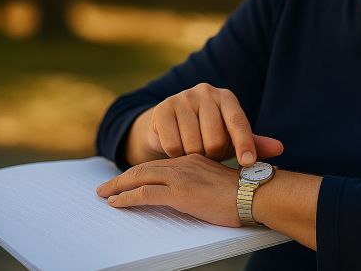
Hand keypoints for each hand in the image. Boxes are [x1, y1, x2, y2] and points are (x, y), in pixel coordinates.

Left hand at [96, 154, 241, 226]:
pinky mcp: (180, 193)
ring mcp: (181, 177)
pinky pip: (145, 193)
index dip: (140, 172)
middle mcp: (184, 163)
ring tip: (104, 195)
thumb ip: (204, 182)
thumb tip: (195, 194)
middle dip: (122, 178)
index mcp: (193, 159)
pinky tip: (117, 203)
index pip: (160, 164)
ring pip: (140, 178)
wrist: (256, 193)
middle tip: (105, 187)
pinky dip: (127, 198)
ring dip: (118, 187)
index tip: (127, 180)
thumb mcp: (220, 181)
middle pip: (145, 168)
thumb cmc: (245, 192)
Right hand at [131, 83, 282, 166]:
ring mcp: (182, 98)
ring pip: (193, 145)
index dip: (245, 144)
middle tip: (210, 156)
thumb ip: (253, 143)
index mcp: (226, 97)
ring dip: (194, 157)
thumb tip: (279, 148)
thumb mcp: (231, 137)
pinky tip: (178, 150)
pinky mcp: (162, 109)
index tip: (248, 163)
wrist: (170, 124)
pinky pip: (173, 146)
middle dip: (214, 156)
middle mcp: (205, 92)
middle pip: (215, 139)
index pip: (238, 122)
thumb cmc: (208, 132)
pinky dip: (177, 155)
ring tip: (194, 152)